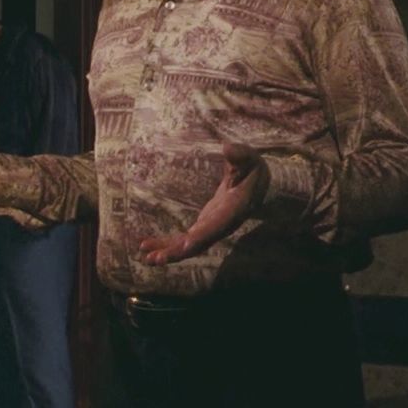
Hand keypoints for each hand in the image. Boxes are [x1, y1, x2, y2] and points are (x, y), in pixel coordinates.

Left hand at [140, 143, 268, 265]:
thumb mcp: (250, 158)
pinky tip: (149, 246)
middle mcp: (222, 225)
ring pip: (189, 245)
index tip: (185, 246)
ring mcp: (212, 228)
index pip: (217, 226)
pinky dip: (168, 244)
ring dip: (168, 251)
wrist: (260, 185)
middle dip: (177, 252)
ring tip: (147, 257)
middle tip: (155, 258)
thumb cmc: (253, 169)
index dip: (201, 237)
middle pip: (199, 244)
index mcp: (233, 210)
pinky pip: (185, 239)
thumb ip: (240, 155)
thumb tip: (227, 148)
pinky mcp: (204, 226)